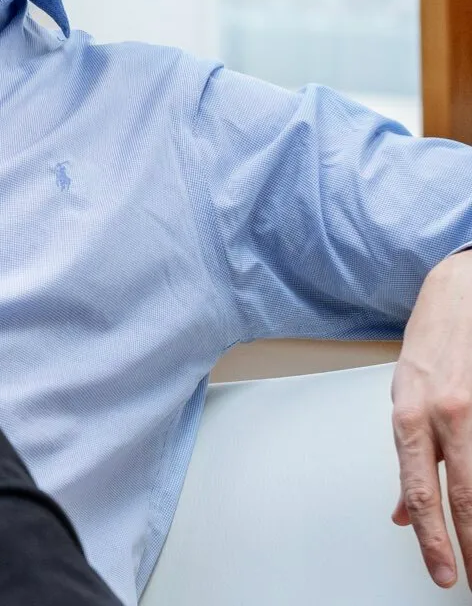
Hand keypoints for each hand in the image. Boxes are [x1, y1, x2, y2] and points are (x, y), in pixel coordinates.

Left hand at [391, 251, 471, 589]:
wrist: (462, 291)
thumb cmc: (433, 341)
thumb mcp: (404, 393)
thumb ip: (408, 454)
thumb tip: (402, 512)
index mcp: (411, 413)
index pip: (419, 489)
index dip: (432, 538)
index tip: (443, 574)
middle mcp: (446, 413)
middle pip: (463, 496)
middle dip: (471, 547)